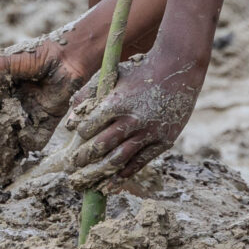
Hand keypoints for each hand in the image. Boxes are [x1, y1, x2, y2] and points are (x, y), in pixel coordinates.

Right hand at [0, 29, 88, 131]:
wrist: (66, 58)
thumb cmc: (35, 55)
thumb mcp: (4, 60)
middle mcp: (9, 105)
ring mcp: (26, 116)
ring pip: (9, 136)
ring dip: (2, 141)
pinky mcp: (43, 125)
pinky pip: (32, 141)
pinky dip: (27, 142)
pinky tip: (22, 137)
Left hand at [64, 49, 207, 186]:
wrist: (178, 68)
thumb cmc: (140, 71)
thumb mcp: (113, 76)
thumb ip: (88, 94)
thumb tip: (71, 121)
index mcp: (116, 102)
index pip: (89, 127)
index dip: (80, 135)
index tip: (76, 139)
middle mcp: (132, 120)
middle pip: (101, 147)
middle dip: (84, 159)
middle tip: (74, 166)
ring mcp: (150, 132)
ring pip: (119, 159)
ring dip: (101, 172)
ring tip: (88, 179)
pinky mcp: (164, 140)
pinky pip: (141, 161)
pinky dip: (126, 172)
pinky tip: (115, 179)